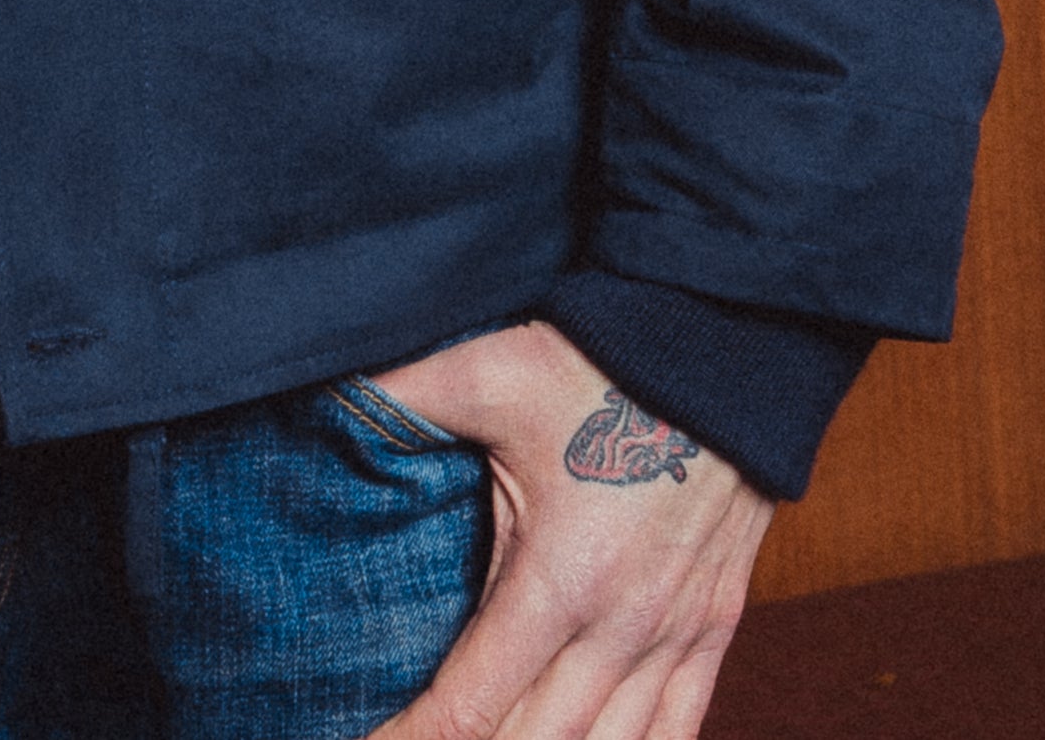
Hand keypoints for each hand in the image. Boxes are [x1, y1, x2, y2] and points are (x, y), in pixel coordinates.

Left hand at [358, 320, 774, 739]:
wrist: (721, 342)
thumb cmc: (600, 360)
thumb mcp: (489, 372)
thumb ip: (403, 397)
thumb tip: (323, 403)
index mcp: (560, 575)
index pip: (473, 705)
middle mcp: (623, 625)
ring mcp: (676, 634)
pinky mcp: (713, 627)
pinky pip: (679, 729)